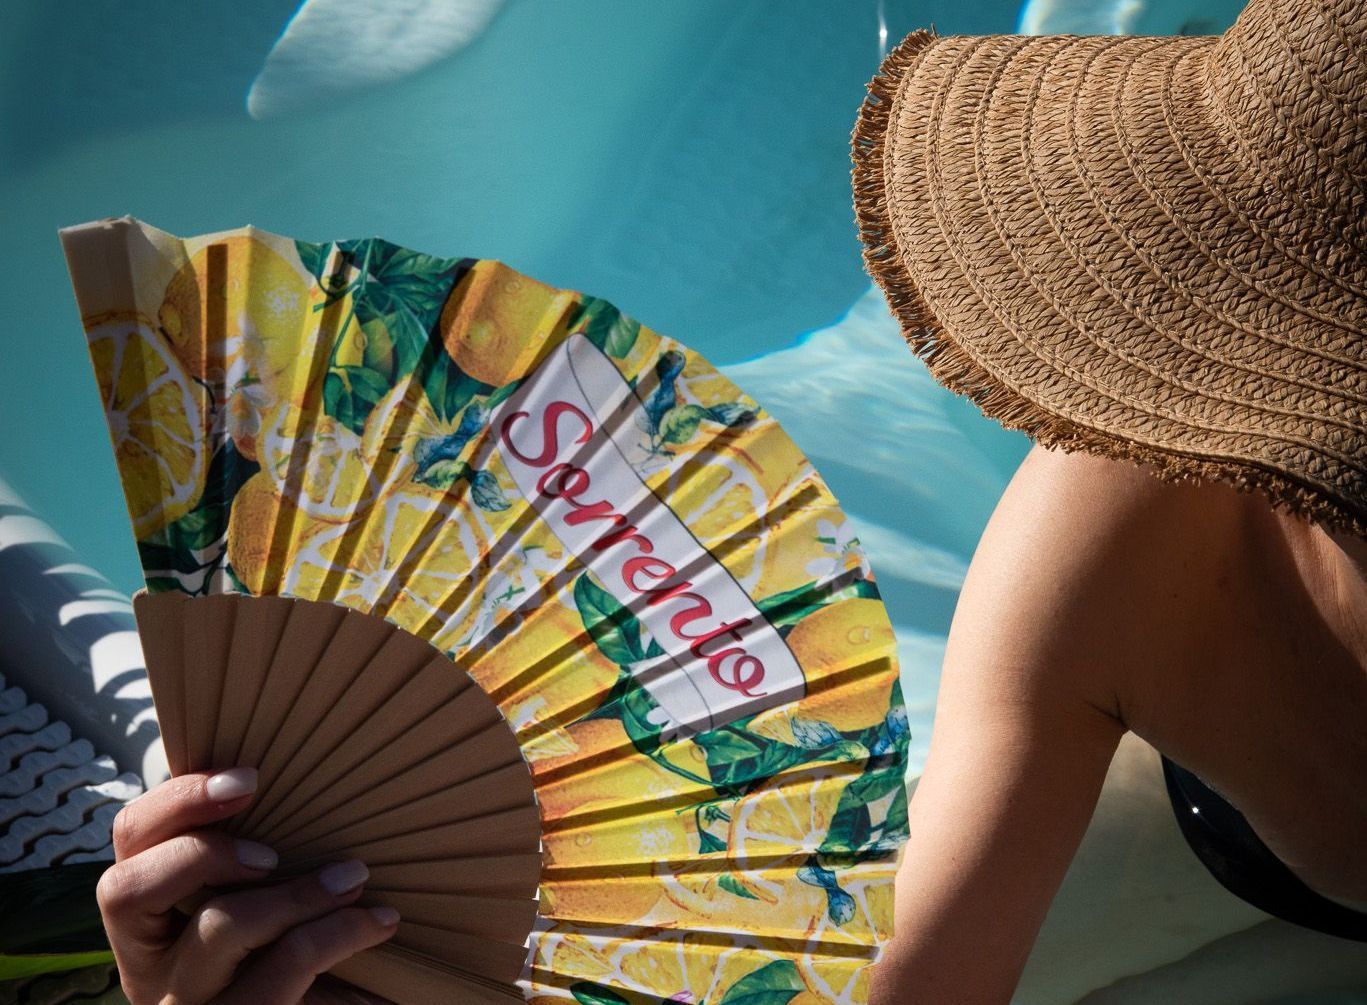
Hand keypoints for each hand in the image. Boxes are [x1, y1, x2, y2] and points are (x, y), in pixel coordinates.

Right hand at [98, 768, 399, 1003]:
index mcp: (146, 918)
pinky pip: (283, 966)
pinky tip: (378, 922)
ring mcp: (182, 1001)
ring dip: (297, 894)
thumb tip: (280, 777)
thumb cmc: (291, 954)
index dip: (178, 800)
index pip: (130, 841)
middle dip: (203, 850)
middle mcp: (145, 965)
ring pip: (219, 926)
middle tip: (274, 849)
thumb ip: (256, 855)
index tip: (249, 778)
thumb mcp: (262, 899)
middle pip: (125, 889)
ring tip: (353, 878)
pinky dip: (338, 934)